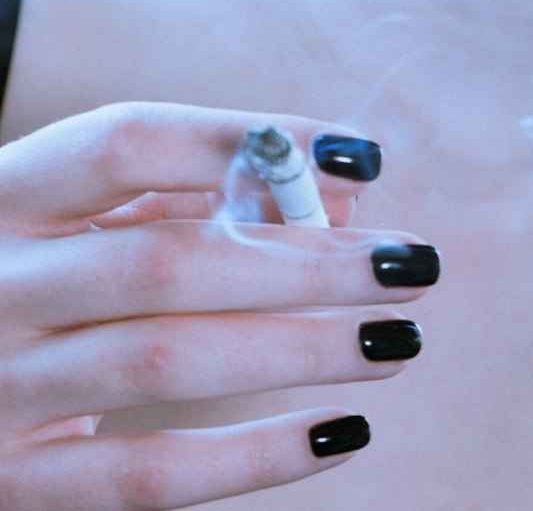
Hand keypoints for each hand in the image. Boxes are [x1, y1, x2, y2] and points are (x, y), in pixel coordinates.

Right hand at [0, 102, 436, 509]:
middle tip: (409, 262)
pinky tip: (342, 429)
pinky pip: (149, 475)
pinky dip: (256, 455)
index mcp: (8, 193)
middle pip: (164, 261)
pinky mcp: (15, 482)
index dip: (247, 139)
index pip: (128, 143)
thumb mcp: (85, 213)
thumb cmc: (39, 273)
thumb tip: (340, 188)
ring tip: (396, 337)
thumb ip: (192, 189)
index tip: (360, 152)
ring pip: (166, 361)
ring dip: (300, 346)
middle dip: (305, 261)